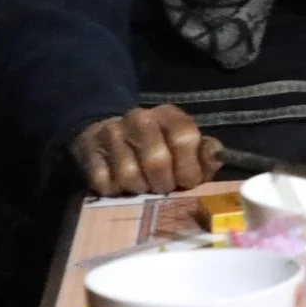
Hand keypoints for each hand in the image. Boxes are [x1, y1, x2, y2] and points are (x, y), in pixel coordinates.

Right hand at [70, 104, 224, 195]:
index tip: (187, 182)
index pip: (185, 138)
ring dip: (139, 189)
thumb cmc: (155, 145)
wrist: (106, 133)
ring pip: (130, 176)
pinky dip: (114, 191)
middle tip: (162, 187)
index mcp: (168, 115)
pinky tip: (118, 183)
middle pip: (157, 162)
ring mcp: (112, 133)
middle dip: (163, 184)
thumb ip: (204, 153)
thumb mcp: (182, 144)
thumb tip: (217, 158)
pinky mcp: (88, 150)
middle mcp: (140, 118)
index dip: (189, 168)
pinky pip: (105, 184)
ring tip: (141, 184)